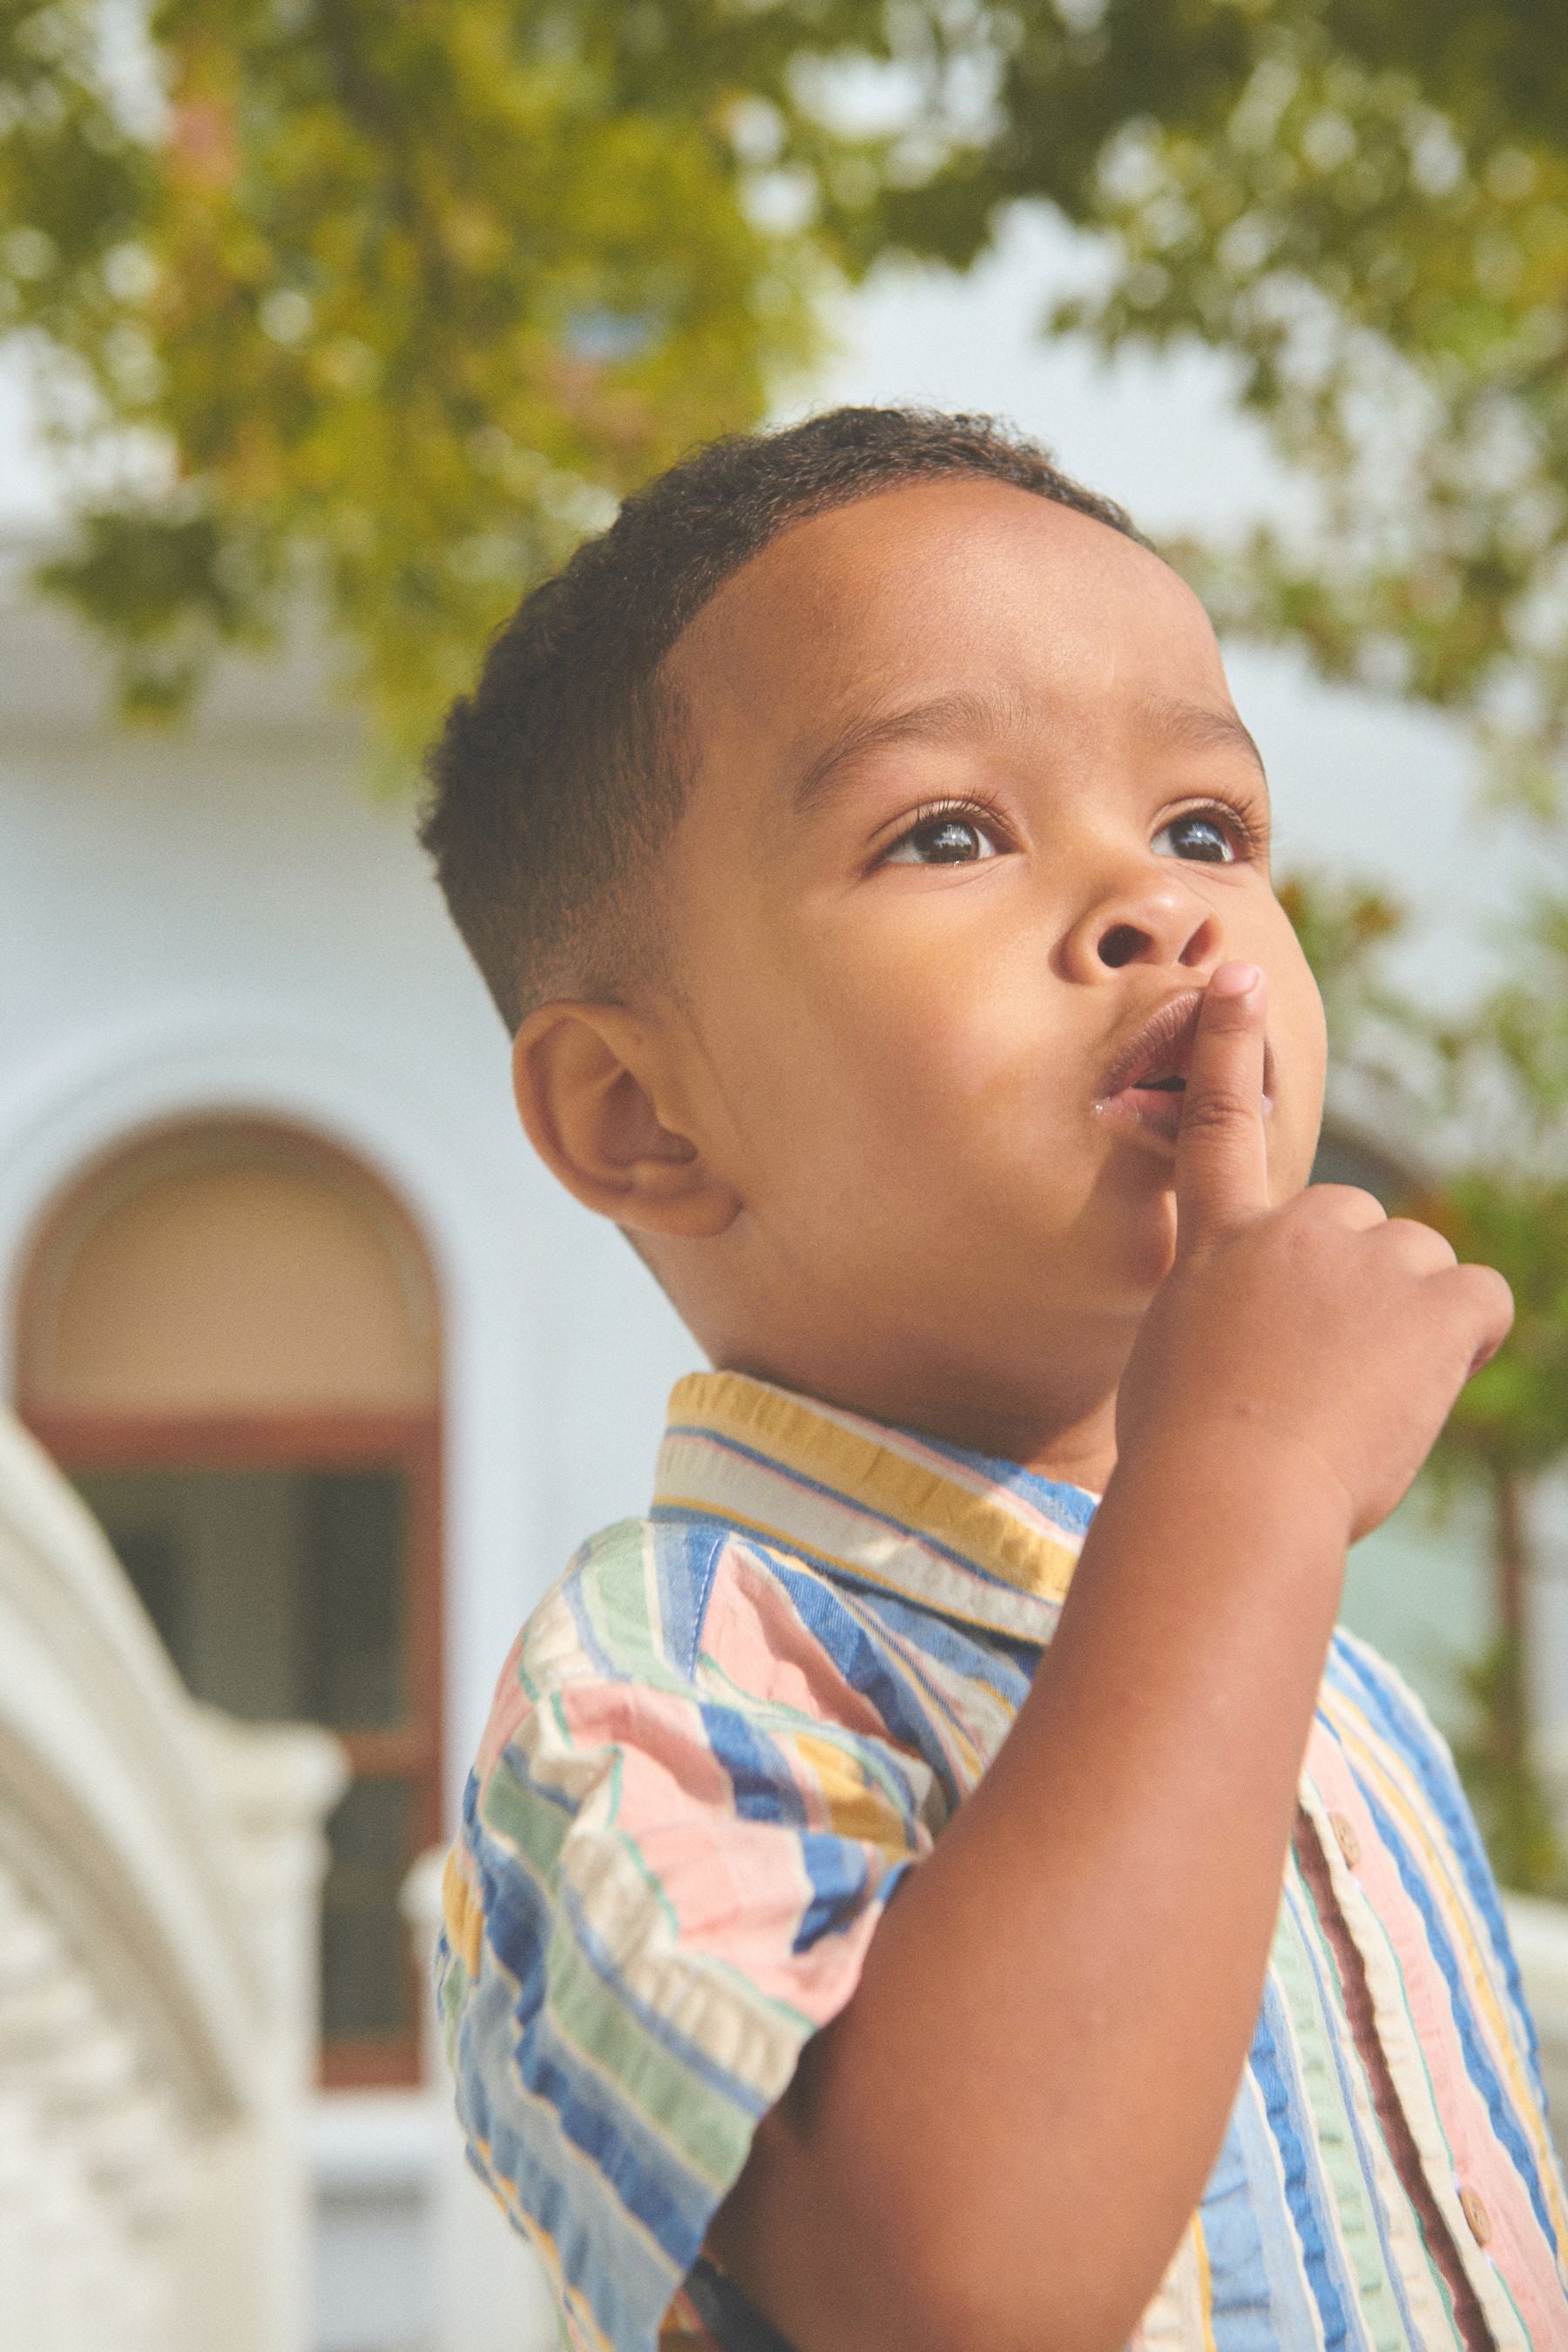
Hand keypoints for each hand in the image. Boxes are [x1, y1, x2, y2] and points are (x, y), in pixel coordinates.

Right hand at [1115, 963, 1513, 1542]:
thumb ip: (1222, 1324)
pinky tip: (1420, 1388)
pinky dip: (1468, 1344)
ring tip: (1358, 1398)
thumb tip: (1260, 1351)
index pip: (1217, 1123)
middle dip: (1357, 1288)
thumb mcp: (1175, 1366)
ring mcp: (1366, 1259)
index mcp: (1218, 1242)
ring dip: (1406, 1326)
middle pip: (1358, 1226)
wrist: (1228, 1492)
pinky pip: (1482, 1302)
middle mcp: (1293, 1229)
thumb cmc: (1186, 1459)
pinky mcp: (1433, 1301)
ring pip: (1421, 1270)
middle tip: (1323, 1374)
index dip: (1225, 1046)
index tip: (1239, 977)